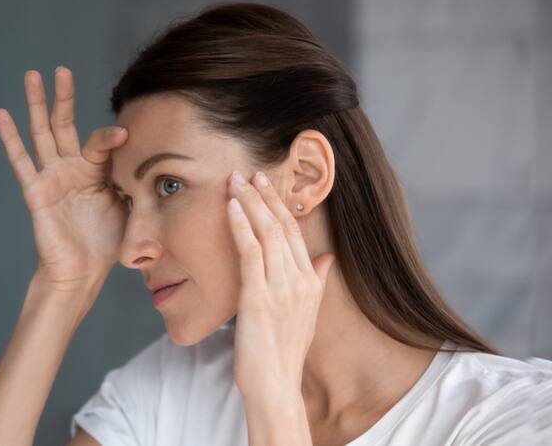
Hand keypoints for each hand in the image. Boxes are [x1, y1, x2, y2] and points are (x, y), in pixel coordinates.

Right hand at [0, 67, 127, 296]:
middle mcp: (72, 168)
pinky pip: (21, 161)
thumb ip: (137, 183)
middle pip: (65, 124)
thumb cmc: (107, 243)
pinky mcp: (36, 191)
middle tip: (61, 70)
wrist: (83, 272)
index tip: (125, 136)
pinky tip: (1, 114)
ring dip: (36, 104)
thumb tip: (161, 167)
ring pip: (42, 133)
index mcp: (96, 171)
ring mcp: (52, 177)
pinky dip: (10, 138)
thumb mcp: (130, 208)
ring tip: (31, 75)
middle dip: (63, 97)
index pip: (100, 142)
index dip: (111, 137)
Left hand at [226, 170, 333, 401]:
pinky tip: (231, 207)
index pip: (294, 232)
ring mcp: (280, 288)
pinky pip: (249, 252)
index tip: (266, 184)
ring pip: (266, 232)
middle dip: (264, 195)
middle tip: (248, 172)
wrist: (276, 386)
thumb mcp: (307, 314)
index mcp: (310, 283)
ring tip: (235, 180)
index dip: (279, 205)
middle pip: (281, 226)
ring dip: (249, 202)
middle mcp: (299, 281)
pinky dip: (240, 225)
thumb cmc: (284, 353)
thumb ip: (318, 282)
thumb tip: (327, 258)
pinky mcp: (258, 297)